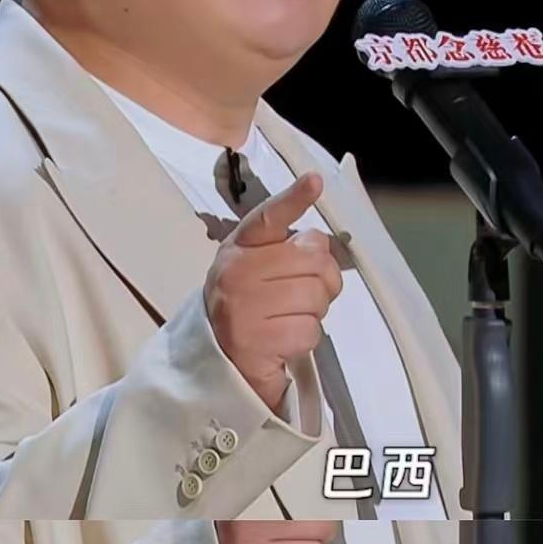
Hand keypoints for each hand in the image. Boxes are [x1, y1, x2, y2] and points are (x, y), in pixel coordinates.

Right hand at [205, 172, 341, 411]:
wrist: (218, 361)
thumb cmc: (249, 309)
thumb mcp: (258, 270)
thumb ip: (286, 251)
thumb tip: (323, 246)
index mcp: (238, 248)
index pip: (268, 218)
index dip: (293, 199)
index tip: (315, 182)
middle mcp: (236, 273)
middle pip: (314, 261)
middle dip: (324, 281)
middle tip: (307, 296)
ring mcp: (243, 308)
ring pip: (316, 297)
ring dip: (315, 312)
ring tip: (291, 319)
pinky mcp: (255, 342)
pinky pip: (310, 330)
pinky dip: (307, 338)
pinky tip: (285, 340)